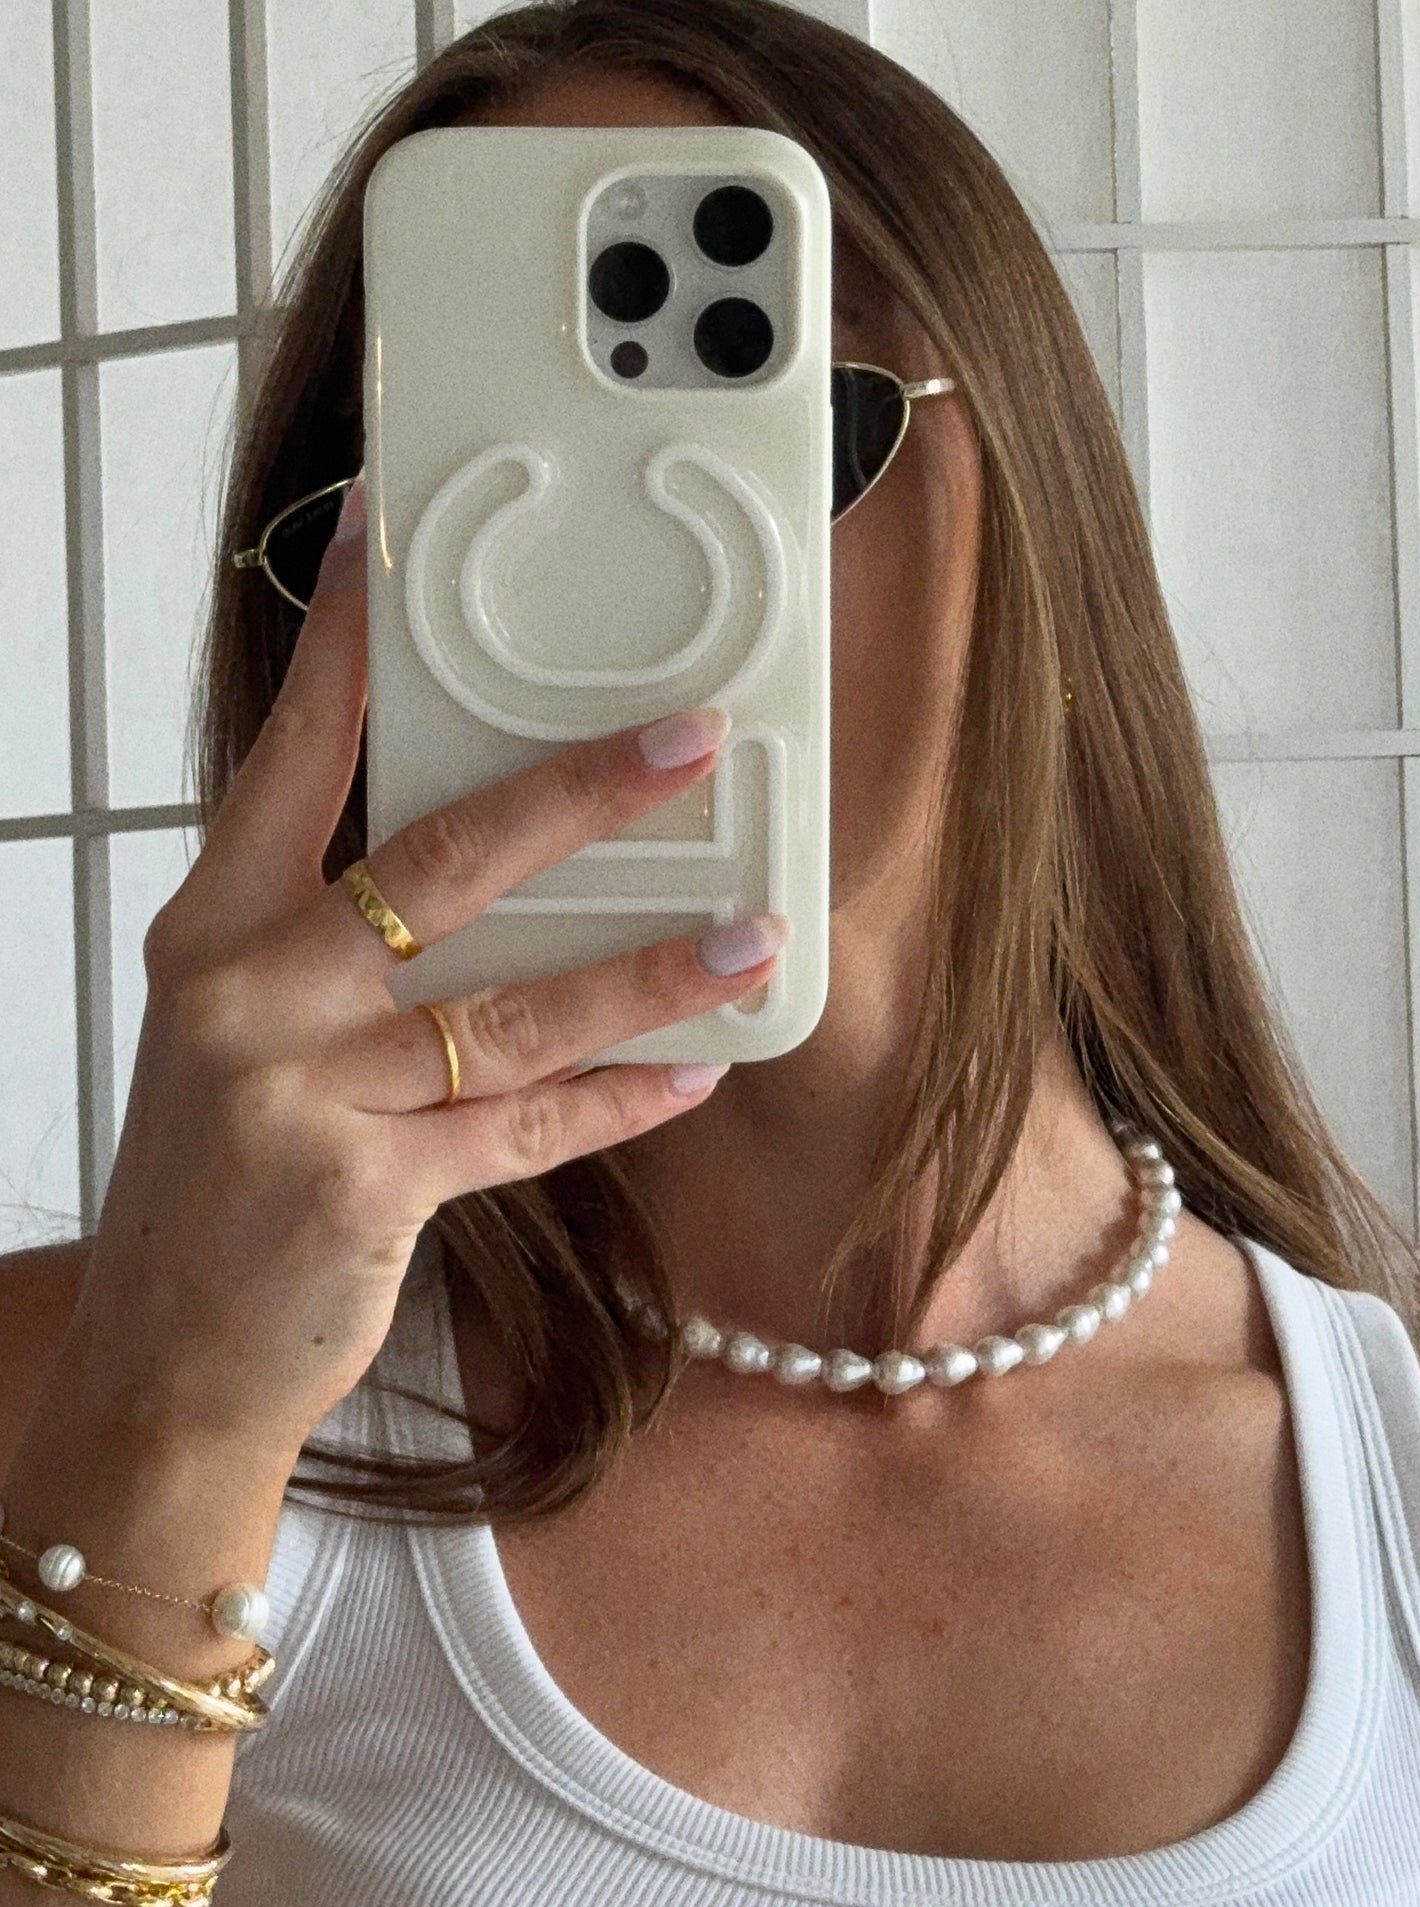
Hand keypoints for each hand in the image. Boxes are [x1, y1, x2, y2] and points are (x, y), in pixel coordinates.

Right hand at [64, 473, 786, 1464]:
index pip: (290, 755)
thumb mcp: (240, 1036)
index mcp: (212, 932)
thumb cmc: (221, 1181)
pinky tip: (696, 1071)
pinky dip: (620, 1100)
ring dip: (649, 966)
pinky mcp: (364, 1187)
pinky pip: (526, 1126)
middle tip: (689, 739)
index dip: (346, 645)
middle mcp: (247, 993)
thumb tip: (494, 870)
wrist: (167, 1358)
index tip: (389, 537)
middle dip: (580, 794)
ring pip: (511, 1003)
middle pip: (439, 861)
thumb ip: (338, 947)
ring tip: (753, 933)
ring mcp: (299, 1091)